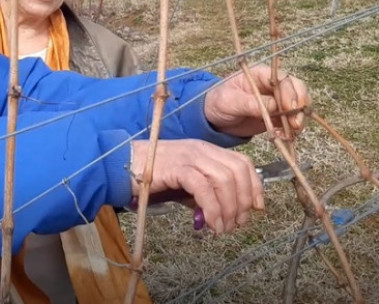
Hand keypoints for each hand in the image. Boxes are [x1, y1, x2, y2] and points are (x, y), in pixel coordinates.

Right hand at [130, 139, 263, 233]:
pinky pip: (204, 189)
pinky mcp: (178, 167)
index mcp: (205, 149)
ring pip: (224, 180)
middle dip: (243, 201)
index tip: (257, 208)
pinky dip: (212, 209)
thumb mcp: (182, 183)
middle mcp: (201, 149)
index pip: (242, 162)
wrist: (121, 165)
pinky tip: (210, 224)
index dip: (255, 186)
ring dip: (229, 209)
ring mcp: (189, 156)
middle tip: (237, 223)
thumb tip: (216, 217)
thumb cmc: (149, 175)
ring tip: (222, 228)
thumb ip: (201, 195)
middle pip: (237, 171)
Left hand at [204, 65, 308, 137]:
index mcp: (261, 75)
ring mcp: (277, 101)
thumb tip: (274, 107)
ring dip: (297, 120)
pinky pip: (291, 122)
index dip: (291, 93)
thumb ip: (250, 102)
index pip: (283, 79)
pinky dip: (290, 130)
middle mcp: (272, 86)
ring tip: (288, 134)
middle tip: (296, 124)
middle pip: (297, 91)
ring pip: (298, 107)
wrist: (213, 117)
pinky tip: (281, 137)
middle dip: (299, 108)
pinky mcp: (277, 117)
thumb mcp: (230, 101)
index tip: (291, 108)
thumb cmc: (218, 102)